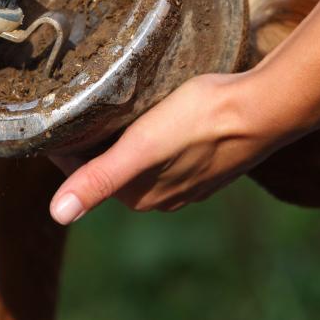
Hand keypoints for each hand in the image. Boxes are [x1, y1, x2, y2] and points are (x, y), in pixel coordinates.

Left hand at [48, 71, 300, 223]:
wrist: (263, 109)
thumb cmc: (200, 121)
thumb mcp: (141, 146)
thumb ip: (99, 178)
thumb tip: (57, 215)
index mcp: (139, 196)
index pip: (83, 172)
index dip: (66, 145)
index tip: (57, 116)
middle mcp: (161, 195)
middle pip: (109, 166)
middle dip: (91, 142)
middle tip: (79, 104)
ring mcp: (187, 179)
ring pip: (138, 158)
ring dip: (121, 137)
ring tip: (109, 104)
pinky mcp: (206, 160)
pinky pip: (166, 151)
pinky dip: (150, 135)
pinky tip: (153, 114)